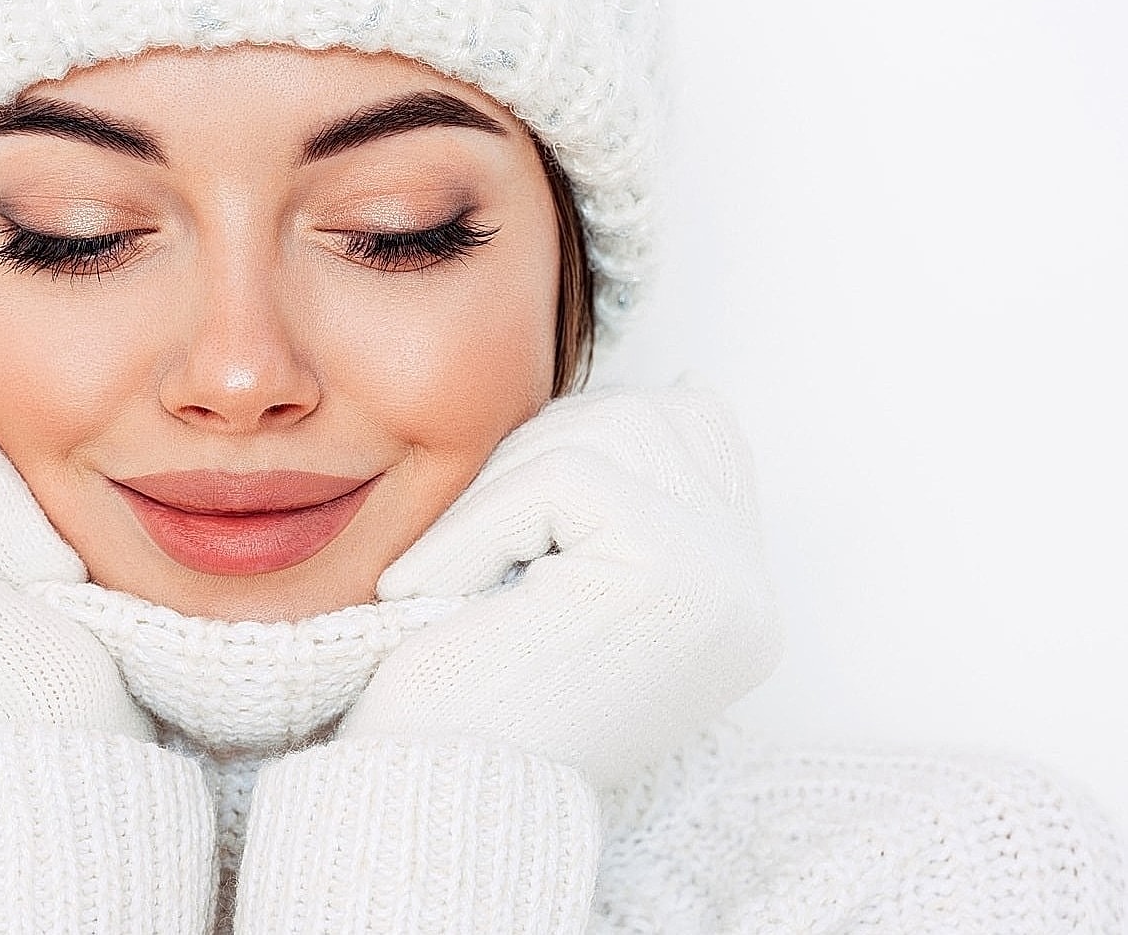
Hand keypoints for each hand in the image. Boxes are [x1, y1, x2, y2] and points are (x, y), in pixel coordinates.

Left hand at [339, 384, 782, 787]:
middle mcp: (749, 593)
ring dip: (503, 487)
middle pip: (654, 415)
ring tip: (457, 574)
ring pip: (607, 430)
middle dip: (539, 449)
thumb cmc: (471, 697)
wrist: (430, 797)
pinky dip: (477, 520)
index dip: (592, 436)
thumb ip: (634, 498)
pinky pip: (562, 474)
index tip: (518, 502)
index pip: (702, 432)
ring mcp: (722, 582)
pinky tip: (433, 589)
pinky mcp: (669, 571)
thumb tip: (689, 381)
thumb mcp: (574, 585)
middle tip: (470, 548)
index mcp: (733, 598)